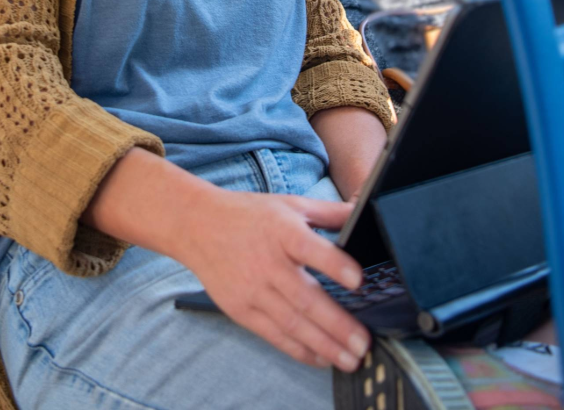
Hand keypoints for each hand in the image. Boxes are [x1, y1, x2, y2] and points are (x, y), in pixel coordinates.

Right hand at [172, 187, 370, 371]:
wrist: (198, 227)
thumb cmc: (249, 215)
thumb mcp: (290, 204)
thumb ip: (330, 212)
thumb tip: (365, 212)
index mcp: (282, 231)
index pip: (311, 249)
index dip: (336, 265)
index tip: (359, 281)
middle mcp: (268, 263)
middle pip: (305, 298)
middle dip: (338, 324)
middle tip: (363, 343)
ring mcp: (252, 290)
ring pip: (292, 323)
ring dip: (324, 345)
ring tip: (350, 359)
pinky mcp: (241, 310)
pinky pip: (274, 335)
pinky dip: (299, 350)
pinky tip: (321, 358)